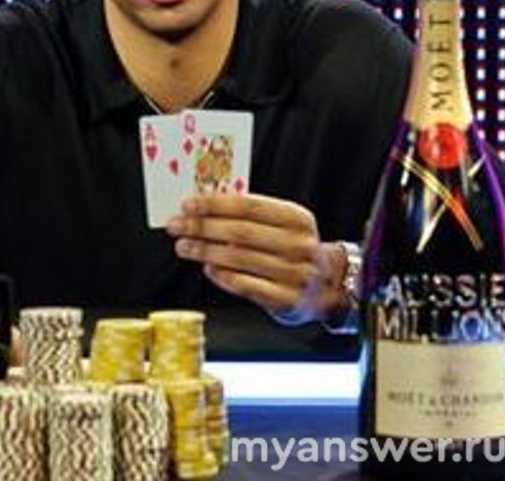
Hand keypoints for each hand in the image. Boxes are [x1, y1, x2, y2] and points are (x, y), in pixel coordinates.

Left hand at [165, 193, 348, 325]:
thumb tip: (202, 206)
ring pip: (238, 259)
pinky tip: (206, 268)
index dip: (215, 204)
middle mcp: (300, 245)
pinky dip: (221, 276)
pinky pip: (245, 286)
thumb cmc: (291, 250)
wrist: (327, 287)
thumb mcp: (282, 226)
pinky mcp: (286, 300)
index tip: (187, 204)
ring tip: (183, 247)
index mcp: (297, 218)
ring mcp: (295, 274)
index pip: (249, 205)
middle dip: (202, 227)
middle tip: (176, 226)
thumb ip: (250, 215)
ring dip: (204, 251)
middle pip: (240, 232)